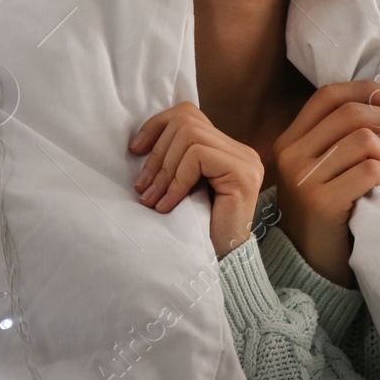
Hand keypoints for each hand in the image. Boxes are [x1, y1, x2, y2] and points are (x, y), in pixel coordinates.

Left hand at [129, 102, 264, 259]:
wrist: (224, 266)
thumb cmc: (198, 233)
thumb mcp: (181, 190)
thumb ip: (175, 163)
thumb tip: (138, 144)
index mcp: (227, 150)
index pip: (189, 114)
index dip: (157, 126)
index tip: (134, 150)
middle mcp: (241, 151)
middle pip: (186, 121)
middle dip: (156, 153)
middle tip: (142, 188)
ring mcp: (245, 160)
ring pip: (190, 136)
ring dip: (163, 168)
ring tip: (151, 199)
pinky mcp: (242, 173)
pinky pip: (197, 157)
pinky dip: (176, 180)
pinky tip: (167, 205)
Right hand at [272, 79, 379, 288]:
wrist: (307, 268)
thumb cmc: (326, 215)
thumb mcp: (323, 171)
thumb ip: (340, 140)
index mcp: (290, 141)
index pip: (328, 96)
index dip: (365, 89)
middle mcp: (291, 155)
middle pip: (350, 113)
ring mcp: (303, 179)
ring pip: (363, 141)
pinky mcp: (321, 203)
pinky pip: (370, 172)